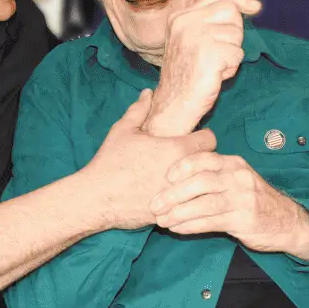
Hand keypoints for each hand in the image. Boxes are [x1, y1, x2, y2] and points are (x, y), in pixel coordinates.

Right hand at [82, 89, 217, 230]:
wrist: (97, 197)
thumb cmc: (111, 161)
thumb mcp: (123, 131)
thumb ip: (139, 110)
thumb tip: (148, 93)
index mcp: (176, 148)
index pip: (210, 140)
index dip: (202, 139)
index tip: (192, 142)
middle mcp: (185, 172)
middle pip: (210, 164)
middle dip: (203, 162)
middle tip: (187, 162)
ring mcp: (181, 195)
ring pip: (203, 187)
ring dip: (197, 183)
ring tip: (183, 182)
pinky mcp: (174, 214)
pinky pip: (191, 206)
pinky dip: (186, 202)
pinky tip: (174, 198)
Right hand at [143, 0, 261, 135]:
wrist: (172, 104)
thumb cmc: (186, 76)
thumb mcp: (191, 41)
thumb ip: (209, 22)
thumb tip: (246, 8)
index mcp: (179, 18)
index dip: (239, 0)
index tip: (255, 7)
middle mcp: (185, 23)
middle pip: (231, 13)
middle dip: (234, 34)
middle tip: (218, 54)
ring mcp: (196, 37)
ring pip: (236, 35)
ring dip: (231, 54)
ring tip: (212, 67)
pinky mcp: (209, 53)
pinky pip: (237, 54)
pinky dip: (231, 68)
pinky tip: (214, 76)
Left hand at [149, 152, 308, 262]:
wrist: (287, 222)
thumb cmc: (252, 199)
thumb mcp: (235, 179)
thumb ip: (212, 175)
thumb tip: (172, 178)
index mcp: (233, 163)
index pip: (204, 158)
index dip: (182, 165)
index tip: (164, 176)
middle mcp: (238, 177)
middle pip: (201, 181)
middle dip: (173, 193)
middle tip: (154, 203)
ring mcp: (243, 199)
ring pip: (204, 203)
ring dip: (179, 212)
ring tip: (161, 219)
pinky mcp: (244, 220)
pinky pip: (211, 222)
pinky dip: (191, 226)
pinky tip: (177, 228)